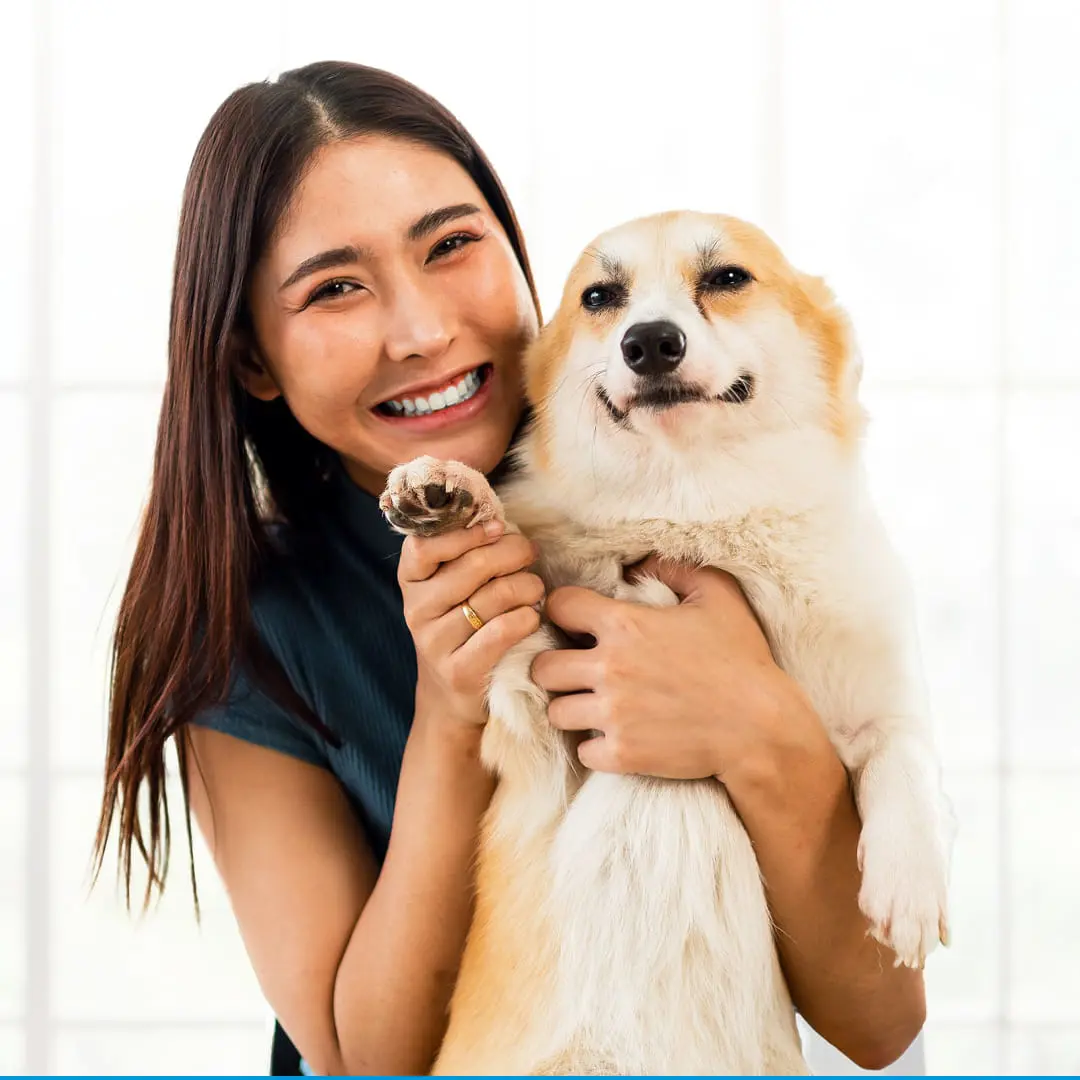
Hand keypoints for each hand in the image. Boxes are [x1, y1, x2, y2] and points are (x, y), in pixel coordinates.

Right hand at [398, 522, 543, 729]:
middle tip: (530, 553)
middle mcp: (416, 609)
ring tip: (535, 588)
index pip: (425, 545)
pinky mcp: (458, 671)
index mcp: (411, 579)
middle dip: (513, 553)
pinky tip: (532, 616)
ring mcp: (434, 643)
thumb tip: (499, 520)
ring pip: (495, 596)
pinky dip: (527, 618)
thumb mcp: (451, 585)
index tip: (499, 528)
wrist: (449, 692)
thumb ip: (465, 552)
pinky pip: (503, 631)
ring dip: (528, 586)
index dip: (467, 532)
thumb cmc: (461, 623)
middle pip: (473, 566)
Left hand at [531, 557, 824, 784]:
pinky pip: (582, 750)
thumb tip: (640, 560)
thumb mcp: (718, 596)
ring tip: (595, 705)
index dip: (563, 611)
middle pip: (542, 667)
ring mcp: (613, 714)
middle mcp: (610, 669)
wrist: (762, 729)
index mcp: (624, 625)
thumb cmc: (742, 659)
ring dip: (572, 707)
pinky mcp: (622, 754)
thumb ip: (676, 568)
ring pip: (556, 711)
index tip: (578, 623)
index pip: (558, 607)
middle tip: (577, 670)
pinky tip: (617, 736)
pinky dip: (595, 746)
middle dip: (556, 666)